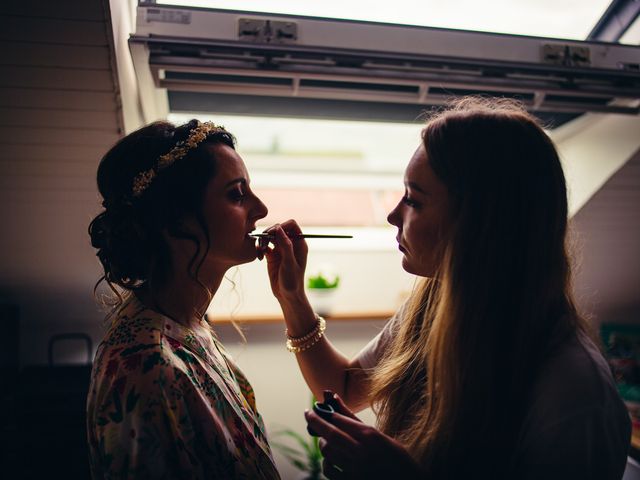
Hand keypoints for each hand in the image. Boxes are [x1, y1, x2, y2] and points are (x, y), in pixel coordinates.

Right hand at [262, 220, 308, 301]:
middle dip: (269, 233)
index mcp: (299, 244)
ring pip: (270, 237)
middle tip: (263, 242)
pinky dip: (260, 248)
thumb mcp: (289, 263)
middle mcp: (290, 245)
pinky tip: (259, 256)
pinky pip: (264, 246)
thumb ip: (285, 245)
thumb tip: (278, 228)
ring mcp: (281, 250)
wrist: (287, 296)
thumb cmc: (293, 281)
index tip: (273, 233)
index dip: (282, 226)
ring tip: (260, 250)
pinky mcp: (272, 256)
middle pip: (278, 229)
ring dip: (263, 241)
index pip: (291, 225)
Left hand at [304, 393, 422, 478]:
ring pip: (328, 452)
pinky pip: (330, 471)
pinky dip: (327, 463)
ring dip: (323, 444)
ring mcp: (356, 470)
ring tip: (325, 439)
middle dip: (315, 422)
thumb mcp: (382, 437)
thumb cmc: (398, 459)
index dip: (325, 414)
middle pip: (331, 434)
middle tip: (307, 414)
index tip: (315, 409)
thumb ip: (357, 422)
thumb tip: (336, 400)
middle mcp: (362, 452)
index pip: (341, 421)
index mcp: (371, 437)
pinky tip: (331, 459)